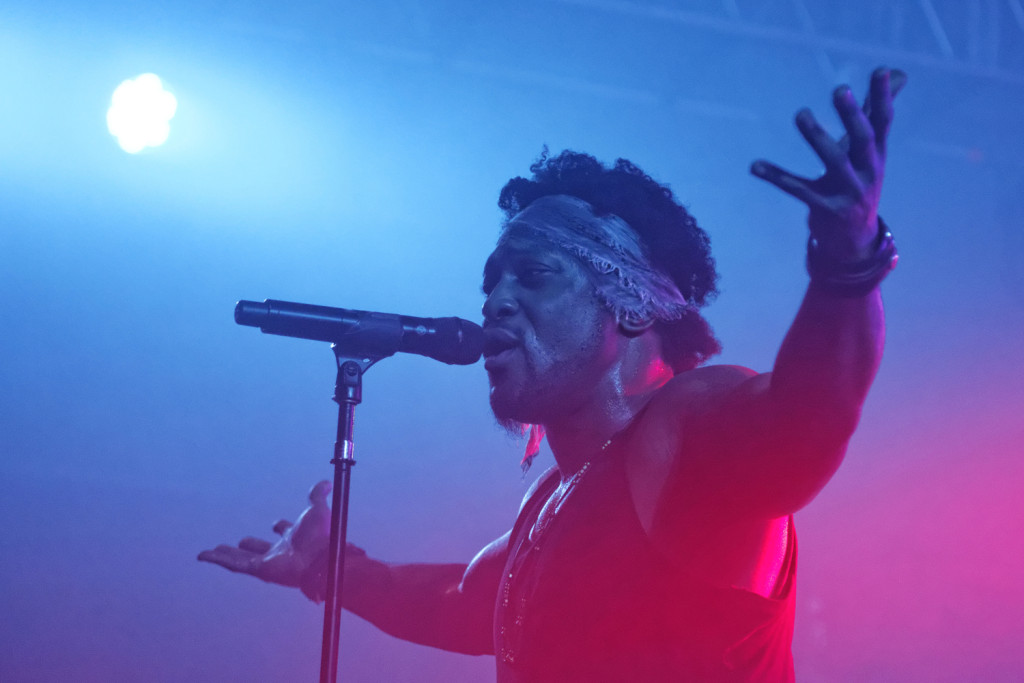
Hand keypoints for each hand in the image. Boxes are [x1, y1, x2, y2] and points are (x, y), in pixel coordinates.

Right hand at [198, 480, 357, 601]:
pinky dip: (217, 560)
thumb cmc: (321, 536)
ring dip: (228, 554)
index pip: (285, 532)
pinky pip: (234, 564)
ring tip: (215, 551)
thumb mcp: (318, 510)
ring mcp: (268, 561)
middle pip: (261, 548)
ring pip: (243, 558)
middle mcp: (281, 551)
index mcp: (295, 537)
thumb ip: (318, 496)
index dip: (280, 527)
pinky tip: (204, 556)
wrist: (320, 556)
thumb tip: (326, 483)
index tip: (276, 524)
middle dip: (251, 545)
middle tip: (241, 541)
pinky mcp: (258, 570)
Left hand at [751, 67, 905, 261]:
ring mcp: (847, 192)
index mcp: (877, 154)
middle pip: (863, 140)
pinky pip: (798, 189)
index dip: (883, 97)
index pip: (883, 121)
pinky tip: (755, 165)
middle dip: (852, 115)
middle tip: (840, 90)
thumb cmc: (859, 182)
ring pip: (833, 161)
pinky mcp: (824, 208)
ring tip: (801, 114)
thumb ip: (877, 111)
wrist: (854, 239)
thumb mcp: (870, 150)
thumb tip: (896, 72)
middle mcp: (867, 172)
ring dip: (817, 137)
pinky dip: (776, 176)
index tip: (880, 70)